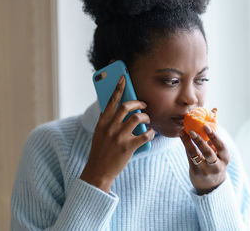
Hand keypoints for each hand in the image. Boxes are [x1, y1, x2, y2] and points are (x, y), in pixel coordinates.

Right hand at [80, 76, 154, 192]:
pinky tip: (151, 133)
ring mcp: (119, 137)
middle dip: (138, 103)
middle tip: (143, 105)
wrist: (98, 171)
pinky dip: (151, 133)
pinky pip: (145, 135)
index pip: (111, 101)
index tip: (123, 78)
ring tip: (147, 120)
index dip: (118, 88)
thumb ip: (105, 121)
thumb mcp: (99, 134)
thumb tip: (110, 109)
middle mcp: (110, 127)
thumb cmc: (100, 151)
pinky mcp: (128, 147)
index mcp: (102, 123)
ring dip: (146, 117)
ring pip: (137, 118)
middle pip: (126, 107)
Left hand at [179, 124, 229, 194]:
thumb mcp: (218, 152)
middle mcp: (217, 166)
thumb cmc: (215, 161)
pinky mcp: (196, 173)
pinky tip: (182, 137)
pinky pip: (190, 158)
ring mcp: (206, 171)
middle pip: (208, 153)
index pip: (221, 146)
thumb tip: (214, 111)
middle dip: (200, 141)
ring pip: (196, 155)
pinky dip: (186, 146)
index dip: (214, 136)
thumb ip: (214, 134)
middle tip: (191, 130)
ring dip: (189, 143)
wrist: (211, 185)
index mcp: (225, 158)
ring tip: (183, 132)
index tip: (206, 125)